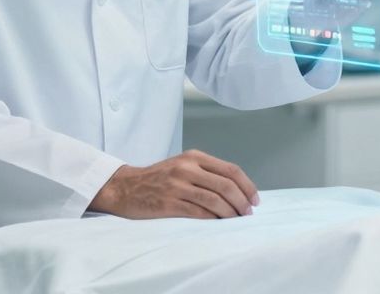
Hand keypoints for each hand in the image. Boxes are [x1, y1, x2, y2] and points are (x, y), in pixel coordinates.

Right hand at [88, 149, 258, 218]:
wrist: (124, 187)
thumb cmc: (158, 178)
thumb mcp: (183, 165)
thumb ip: (207, 172)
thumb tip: (237, 190)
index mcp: (194, 157)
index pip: (230, 170)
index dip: (247, 186)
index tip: (254, 199)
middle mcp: (187, 168)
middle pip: (226, 185)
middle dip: (242, 201)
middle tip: (248, 212)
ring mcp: (177, 185)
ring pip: (214, 199)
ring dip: (230, 212)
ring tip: (237, 219)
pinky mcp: (168, 203)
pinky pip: (198, 212)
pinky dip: (212, 218)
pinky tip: (219, 223)